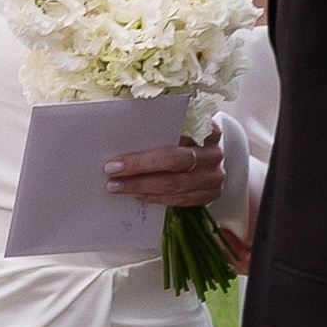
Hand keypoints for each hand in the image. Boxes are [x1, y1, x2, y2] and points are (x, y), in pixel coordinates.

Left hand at [105, 126, 224, 208]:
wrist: (211, 156)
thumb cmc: (187, 138)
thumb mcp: (180, 126)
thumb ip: (160, 128)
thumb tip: (121, 134)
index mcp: (207, 128)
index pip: (176, 132)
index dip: (151, 139)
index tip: (121, 150)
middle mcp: (213, 153)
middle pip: (174, 160)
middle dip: (139, 166)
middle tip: (112, 170)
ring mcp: (214, 176)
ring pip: (175, 185)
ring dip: (142, 187)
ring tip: (117, 187)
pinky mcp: (211, 194)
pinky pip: (180, 200)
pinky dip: (156, 198)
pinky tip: (137, 195)